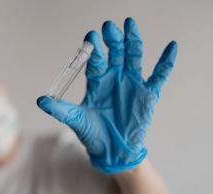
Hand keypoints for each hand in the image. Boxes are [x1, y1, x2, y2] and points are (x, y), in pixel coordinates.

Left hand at [37, 18, 177, 173]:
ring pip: (134, 57)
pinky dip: (166, 61)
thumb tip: (40, 101)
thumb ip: (60, 109)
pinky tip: (171, 46)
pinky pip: (159, 75)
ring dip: (133, 41)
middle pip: (115, 53)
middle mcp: (114, 79)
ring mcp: (132, 84)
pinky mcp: (148, 94)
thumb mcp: (76, 120)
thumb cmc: (93, 134)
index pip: (96, 60)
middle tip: (109, 27)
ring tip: (130, 24)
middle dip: (112, 39)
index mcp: (97, 82)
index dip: (93, 48)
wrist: (113, 151)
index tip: (90, 37)